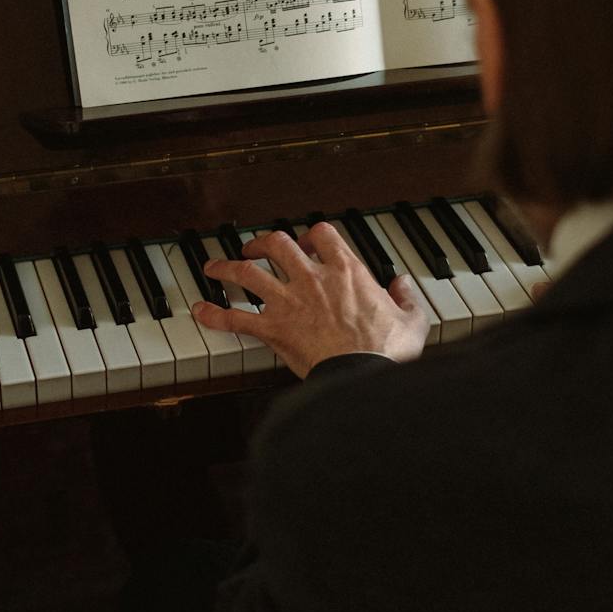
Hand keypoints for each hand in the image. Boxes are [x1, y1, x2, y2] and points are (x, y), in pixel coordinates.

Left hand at [192, 222, 430, 377]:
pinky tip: (201, 311)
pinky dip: (214, 314)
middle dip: (261, 243)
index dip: (310, 234)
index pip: (322, 235)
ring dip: (226, 268)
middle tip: (253, 248)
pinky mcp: (272, 329)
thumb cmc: (386, 351)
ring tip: (214, 267)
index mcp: (347, 272)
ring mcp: (288, 302)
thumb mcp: (411, 320)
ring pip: (247, 273)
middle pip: (277, 244)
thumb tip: (402, 285)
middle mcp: (312, 279)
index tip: (307, 241)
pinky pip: (235, 318)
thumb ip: (406, 298)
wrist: (362, 376)